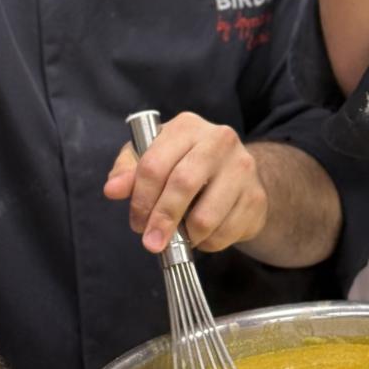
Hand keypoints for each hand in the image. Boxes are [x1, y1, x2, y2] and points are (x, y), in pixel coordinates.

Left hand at [103, 112, 266, 255]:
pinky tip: (204, 233)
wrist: (237, 174)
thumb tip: (112, 189)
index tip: (136, 221)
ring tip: (181, 236)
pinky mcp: (256, 197)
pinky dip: (207, 242)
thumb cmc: (186, 164)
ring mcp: (242, 167)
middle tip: (151, 243)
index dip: (140, 199)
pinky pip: (224, 232)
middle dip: (161, 220)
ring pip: (205, 216)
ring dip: (186, 236)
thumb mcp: (154, 158)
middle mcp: (218, 140)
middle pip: (182, 185)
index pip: (154, 164)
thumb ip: (129, 171)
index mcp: (187, 126)